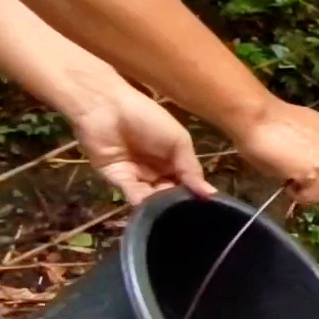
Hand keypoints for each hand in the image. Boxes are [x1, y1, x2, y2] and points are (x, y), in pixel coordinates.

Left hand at [68, 87, 214, 203]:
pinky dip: (143, 201)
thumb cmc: (149, 117)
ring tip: (170, 209)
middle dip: (178, 203)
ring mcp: (138, 177)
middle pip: (171, 193)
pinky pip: (133, 193)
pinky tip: (152, 204)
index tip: (205, 207)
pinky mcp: (118, 180)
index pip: (188, 184)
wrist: (108, 107)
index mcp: (175, 160)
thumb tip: (210, 194)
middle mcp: (157, 171)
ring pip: (153, 197)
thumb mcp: (179, 141)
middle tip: (186, 211)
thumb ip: (192, 169)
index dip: (196, 195)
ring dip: (161, 204)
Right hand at [232, 100, 318, 203]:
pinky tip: (284, 181)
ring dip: (307, 188)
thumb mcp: (311, 131)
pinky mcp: (315, 175)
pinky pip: (310, 197)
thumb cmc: (275, 121)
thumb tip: (316, 164)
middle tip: (297, 176)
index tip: (313, 172)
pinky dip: (297, 195)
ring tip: (288, 176)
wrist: (257, 116)